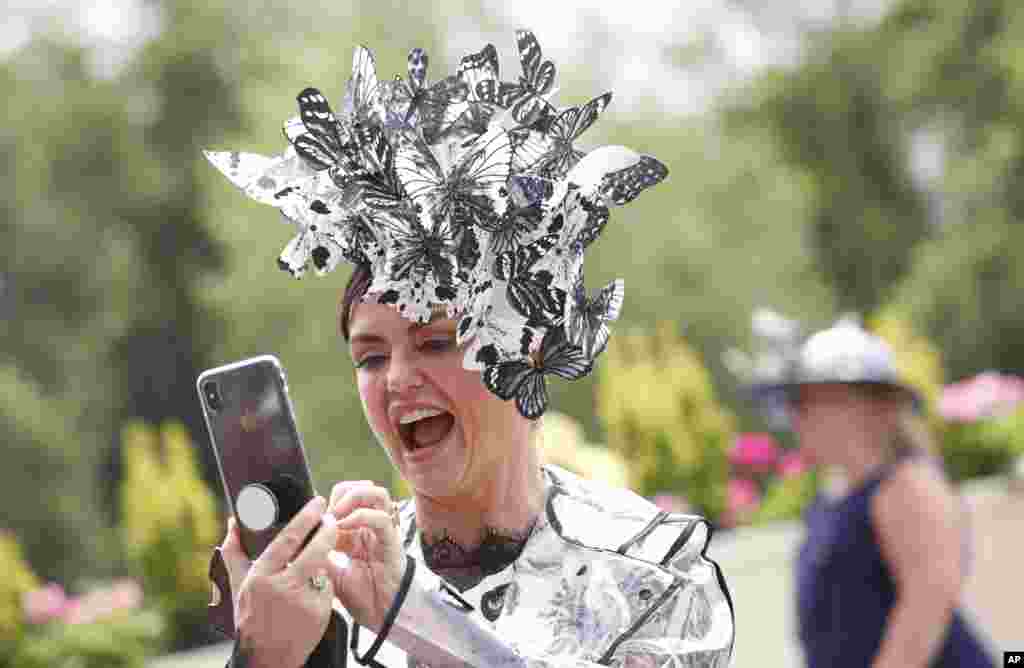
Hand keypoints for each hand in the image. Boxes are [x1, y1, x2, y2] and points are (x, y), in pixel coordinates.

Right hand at [219, 496, 337, 667]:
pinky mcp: (320, 612)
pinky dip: (323, 586)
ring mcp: (303, 600)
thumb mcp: (239, 584)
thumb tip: (233, 521)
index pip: (288, 539)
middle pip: (315, 549)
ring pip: (323, 568)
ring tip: (308, 571)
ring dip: (321, 563)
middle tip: (332, 519)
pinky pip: (328, 588)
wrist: (267, 657)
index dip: (306, 517)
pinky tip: (311, 595)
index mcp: (262, 575)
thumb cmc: (252, 616)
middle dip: (328, 530)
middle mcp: (282, 587)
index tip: (317, 502)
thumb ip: (234, 551)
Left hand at [326, 481, 405, 631]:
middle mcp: (371, 527)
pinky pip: (381, 518)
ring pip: (377, 494)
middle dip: (343, 493)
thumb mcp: (331, 573)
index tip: (316, 521)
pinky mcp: (392, 541)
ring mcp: (383, 532)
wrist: (383, 615)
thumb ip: (320, 555)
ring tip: (338, 514)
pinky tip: (346, 528)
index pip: (346, 498)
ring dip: (354, 498)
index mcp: (357, 531)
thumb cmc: (362, 596)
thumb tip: (298, 545)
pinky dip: (361, 516)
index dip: (330, 503)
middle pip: (364, 487)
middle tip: (328, 513)